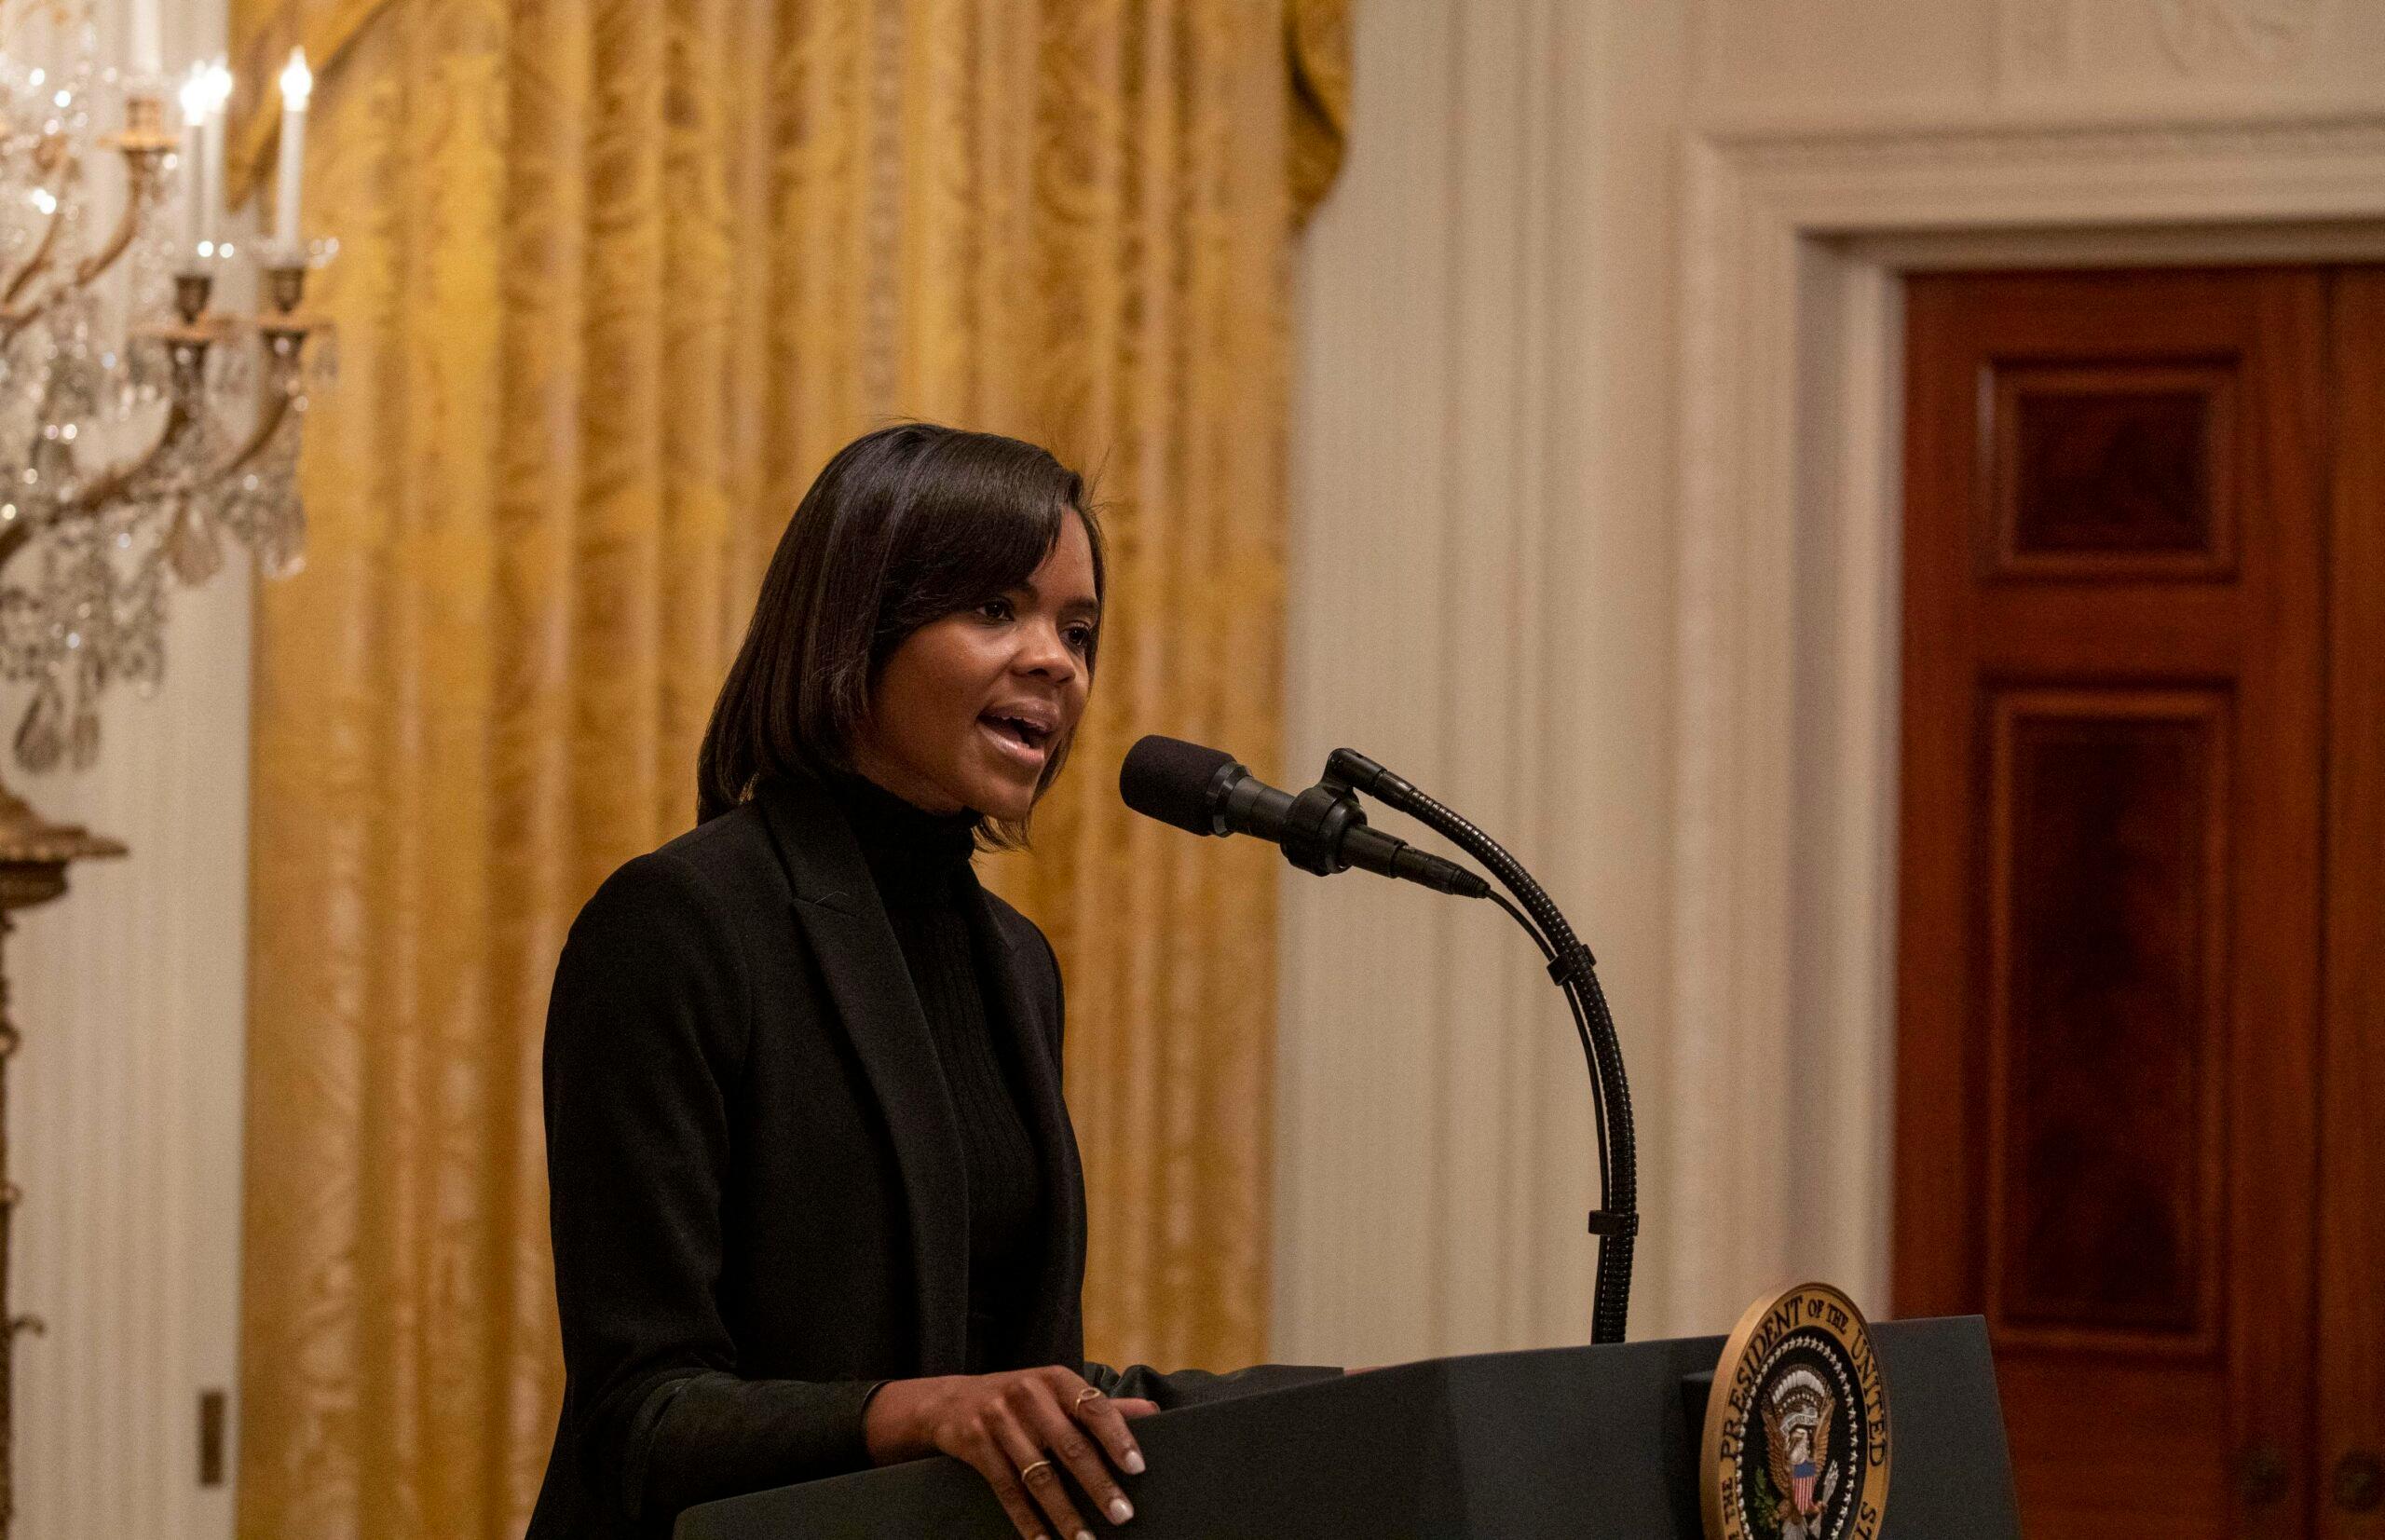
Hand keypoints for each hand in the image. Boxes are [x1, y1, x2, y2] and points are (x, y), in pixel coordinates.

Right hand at [863, 1366, 1158, 1539]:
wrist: (948, 1400)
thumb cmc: (1020, 1399)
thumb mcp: (1056, 1391)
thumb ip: (1099, 1405)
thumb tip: (1153, 1413)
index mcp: (1055, 1379)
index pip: (1095, 1407)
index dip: (1118, 1438)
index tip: (1137, 1467)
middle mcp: (1028, 1395)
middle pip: (1070, 1446)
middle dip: (1098, 1484)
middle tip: (1121, 1515)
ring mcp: (999, 1420)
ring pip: (1038, 1475)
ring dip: (1064, 1513)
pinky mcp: (976, 1445)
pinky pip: (1007, 1491)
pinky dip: (1028, 1520)